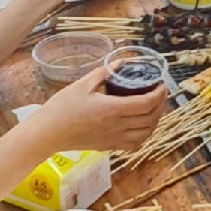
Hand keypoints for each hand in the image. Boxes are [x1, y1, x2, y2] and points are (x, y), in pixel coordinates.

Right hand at [32, 67, 166, 154]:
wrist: (48, 133)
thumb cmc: (61, 107)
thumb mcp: (82, 84)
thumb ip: (104, 72)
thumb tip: (121, 62)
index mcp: (111, 109)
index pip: (146, 103)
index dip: (159, 94)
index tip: (162, 84)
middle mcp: (116, 126)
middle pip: (150, 119)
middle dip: (161, 105)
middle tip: (161, 93)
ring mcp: (114, 139)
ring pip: (146, 134)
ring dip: (155, 121)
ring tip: (154, 108)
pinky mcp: (108, 147)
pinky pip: (134, 144)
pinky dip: (144, 135)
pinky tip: (142, 126)